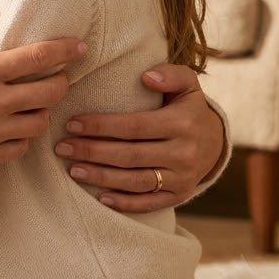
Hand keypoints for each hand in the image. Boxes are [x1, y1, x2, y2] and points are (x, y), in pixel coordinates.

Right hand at [0, 0, 85, 181]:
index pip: (37, 57)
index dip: (64, 50)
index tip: (79, 46)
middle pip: (50, 92)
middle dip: (61, 81)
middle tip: (59, 75)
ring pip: (39, 121)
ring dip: (42, 108)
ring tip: (34, 100)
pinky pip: (22, 147)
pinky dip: (24, 134)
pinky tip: (13, 125)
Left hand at [55, 63, 226, 211]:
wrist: (216, 141)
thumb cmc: (188, 106)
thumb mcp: (187, 83)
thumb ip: (170, 74)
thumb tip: (146, 77)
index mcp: (182, 124)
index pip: (133, 126)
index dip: (100, 126)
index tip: (72, 123)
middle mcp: (183, 154)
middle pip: (130, 156)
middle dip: (92, 152)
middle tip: (62, 147)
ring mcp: (182, 179)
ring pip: (136, 181)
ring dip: (101, 177)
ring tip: (73, 169)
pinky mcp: (180, 196)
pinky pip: (150, 203)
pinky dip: (125, 203)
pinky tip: (100, 197)